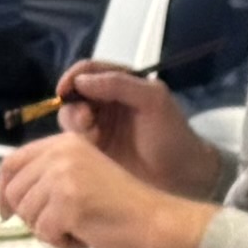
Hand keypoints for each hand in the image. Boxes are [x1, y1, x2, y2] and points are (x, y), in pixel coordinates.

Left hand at [0, 127, 207, 247]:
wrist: (154, 221)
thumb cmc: (124, 206)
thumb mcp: (83, 176)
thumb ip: (51, 176)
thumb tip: (12, 198)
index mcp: (64, 143)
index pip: (12, 162)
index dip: (3, 189)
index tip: (6, 211)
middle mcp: (60, 153)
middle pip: (14, 191)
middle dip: (29, 217)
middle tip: (56, 227)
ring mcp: (62, 177)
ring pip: (27, 214)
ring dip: (48, 231)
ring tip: (77, 230)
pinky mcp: (67, 203)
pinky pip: (44, 232)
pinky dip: (61, 243)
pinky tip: (84, 238)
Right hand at [44, 61, 208, 183]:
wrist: (182, 177)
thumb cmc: (172, 135)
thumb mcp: (153, 100)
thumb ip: (119, 84)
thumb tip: (81, 81)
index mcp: (121, 83)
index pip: (88, 70)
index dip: (73, 77)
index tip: (64, 90)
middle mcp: (106, 102)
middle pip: (74, 94)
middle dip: (72, 105)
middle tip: (86, 121)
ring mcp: (99, 127)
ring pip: (70, 118)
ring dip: (74, 125)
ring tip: (92, 138)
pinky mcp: (94, 152)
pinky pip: (73, 142)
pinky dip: (75, 143)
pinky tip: (91, 151)